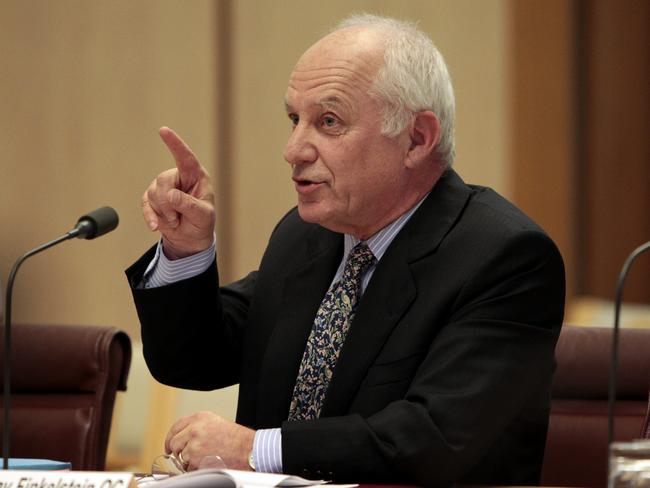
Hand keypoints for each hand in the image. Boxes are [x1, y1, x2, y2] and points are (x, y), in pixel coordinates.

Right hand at [142, 127, 215, 258]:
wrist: (190, 239)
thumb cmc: (202, 223)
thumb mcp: (203, 216)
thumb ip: (189, 205)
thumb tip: (171, 195)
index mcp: (195, 176)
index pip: (185, 157)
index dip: (175, 144)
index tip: (163, 130)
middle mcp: (179, 178)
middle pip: (163, 180)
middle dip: (167, 203)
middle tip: (177, 218)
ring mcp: (164, 187)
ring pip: (152, 192)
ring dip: (163, 212)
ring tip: (176, 221)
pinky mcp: (152, 199)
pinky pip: (145, 204)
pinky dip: (150, 216)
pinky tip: (155, 226)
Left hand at [165, 411, 255, 470]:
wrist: (248, 450)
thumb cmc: (237, 439)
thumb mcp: (216, 423)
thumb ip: (197, 426)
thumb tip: (183, 437)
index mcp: (200, 417)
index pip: (176, 426)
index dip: (170, 437)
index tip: (169, 445)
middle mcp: (195, 429)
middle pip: (174, 442)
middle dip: (178, 451)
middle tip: (185, 456)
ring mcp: (194, 445)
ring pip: (181, 457)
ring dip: (189, 461)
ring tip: (205, 458)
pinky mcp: (196, 460)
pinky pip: (188, 467)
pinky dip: (195, 468)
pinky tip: (207, 463)